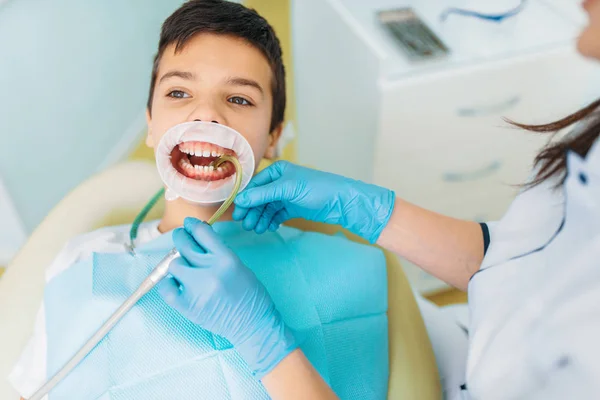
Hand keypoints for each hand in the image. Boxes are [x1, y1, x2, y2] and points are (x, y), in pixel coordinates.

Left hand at [157, 217, 296, 377]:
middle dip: (180, 237)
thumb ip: (218, 252)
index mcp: (226, 259)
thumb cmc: (250, 295)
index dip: (193, 225)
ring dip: (179, 265)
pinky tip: (178, 285)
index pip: (202, 233)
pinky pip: (166, 287)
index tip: (189, 223)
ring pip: (174, 265)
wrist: (252, 324)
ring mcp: (196, 289)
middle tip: (180, 237)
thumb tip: (198, 238)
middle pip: (184, 245)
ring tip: (187, 272)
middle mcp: (210, 271)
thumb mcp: (238, 265)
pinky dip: (170, 284)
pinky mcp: (187, 306)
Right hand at [233, 161, 394, 242]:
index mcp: (277, 171)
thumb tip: (240, 200)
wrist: (341, 202)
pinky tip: (269, 228)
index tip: (238, 214)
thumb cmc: (316, 189)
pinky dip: (271, 221)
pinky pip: (276, 214)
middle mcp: (280, 182)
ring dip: (261, 218)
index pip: (254, 185)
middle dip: (253, 211)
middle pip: (259, 198)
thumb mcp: (287, 189)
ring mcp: (287, 195)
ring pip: (267, 208)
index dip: (245, 200)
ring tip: (258, 229)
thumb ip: (262, 195)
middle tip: (247, 225)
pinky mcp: (293, 208)